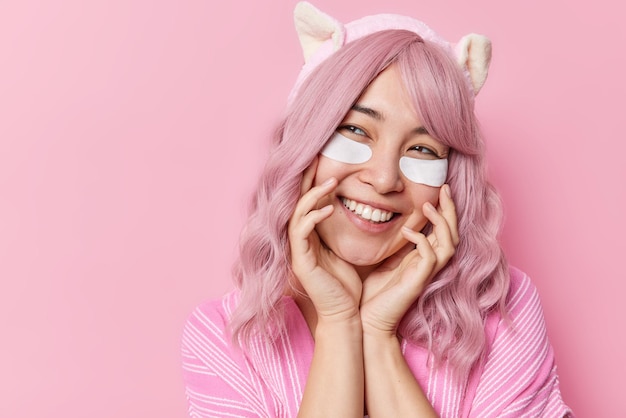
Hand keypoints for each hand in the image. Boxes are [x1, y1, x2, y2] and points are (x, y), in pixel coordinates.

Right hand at [288, 158, 362, 322]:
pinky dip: (313, 217)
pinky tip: (327, 207)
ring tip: (330, 182)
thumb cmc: (348, 285)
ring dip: (312, 196)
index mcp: (311, 238)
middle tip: (316, 158)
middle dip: (306, 180)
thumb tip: (361, 207)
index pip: (309, 203)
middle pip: (298, 202)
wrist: (345, 315)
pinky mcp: (301, 261)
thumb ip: (346, 229)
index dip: (313, 182)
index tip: (322, 161)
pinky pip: (301, 232)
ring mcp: (298, 251)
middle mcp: (301, 241)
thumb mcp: (348, 249)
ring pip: (298, 214)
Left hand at [360, 184, 458, 336]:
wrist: (368, 321)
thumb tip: (394, 222)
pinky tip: (407, 230)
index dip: (445, 210)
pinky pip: (429, 257)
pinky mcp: (418, 282)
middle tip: (445, 188)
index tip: (440, 189)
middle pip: (453, 233)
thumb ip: (396, 244)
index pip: (443, 230)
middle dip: (451, 210)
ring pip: (448, 244)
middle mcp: (429, 265)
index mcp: (423, 258)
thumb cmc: (375, 294)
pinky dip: (421, 241)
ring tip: (428, 205)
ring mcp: (425, 274)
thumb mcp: (385, 260)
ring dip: (441, 223)